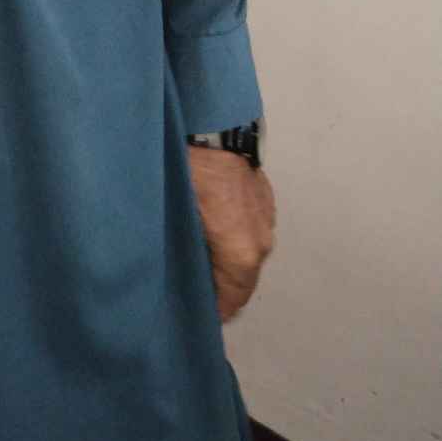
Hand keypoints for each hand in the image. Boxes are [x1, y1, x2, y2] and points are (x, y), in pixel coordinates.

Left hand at [186, 146, 275, 321]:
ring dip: (228, 260)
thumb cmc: (191, 173)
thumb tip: (173, 277)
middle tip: (192, 286)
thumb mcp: (179, 218)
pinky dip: (235, 236)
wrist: (214, 125)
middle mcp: (261, 242)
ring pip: (247, 254)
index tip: (195, 315)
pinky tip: (213, 227)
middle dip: (221, 288)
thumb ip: (184, 255)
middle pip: (242, 280)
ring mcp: (267, 219)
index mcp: (241, 253)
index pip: (232, 301)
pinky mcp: (266, 199)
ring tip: (200, 255)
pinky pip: (251, 230)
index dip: (215, 313)